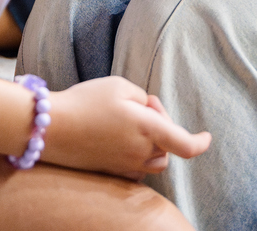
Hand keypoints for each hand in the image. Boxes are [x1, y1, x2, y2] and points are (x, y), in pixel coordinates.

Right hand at [43, 76, 210, 179]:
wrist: (50, 127)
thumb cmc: (85, 101)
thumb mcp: (119, 85)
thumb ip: (143, 98)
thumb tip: (149, 111)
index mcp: (147, 128)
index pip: (185, 144)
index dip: (200, 143)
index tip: (206, 138)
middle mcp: (140, 151)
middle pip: (168, 148)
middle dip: (162, 127)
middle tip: (141, 106)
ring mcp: (125, 165)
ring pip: (154, 161)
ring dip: (152, 144)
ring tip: (130, 123)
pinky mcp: (111, 172)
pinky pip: (135, 168)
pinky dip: (137, 156)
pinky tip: (120, 140)